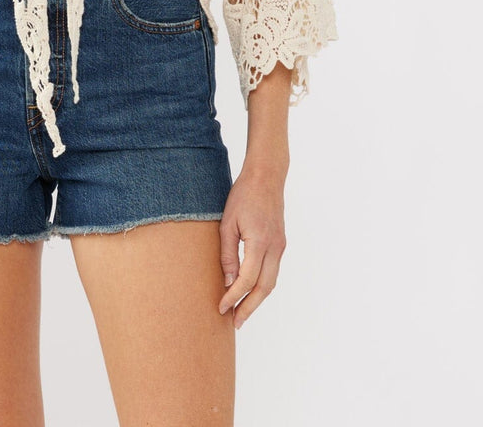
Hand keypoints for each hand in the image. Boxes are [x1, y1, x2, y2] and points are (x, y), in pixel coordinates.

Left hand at [217, 167, 286, 328]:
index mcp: (259, 242)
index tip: (221, 308)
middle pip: (264, 288)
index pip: (247, 279)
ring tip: (241, 312)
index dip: (233, 297)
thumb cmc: (243, 196)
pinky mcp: (280, 244)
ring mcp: (280, 246)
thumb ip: (228, 253)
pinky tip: (249, 291)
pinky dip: (261, 286)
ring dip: (256, 300)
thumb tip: (228, 282)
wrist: (266, 177)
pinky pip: (272, 271)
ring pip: (270, 282)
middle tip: (234, 323)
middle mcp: (274, 248)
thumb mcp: (227, 223)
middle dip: (249, 308)